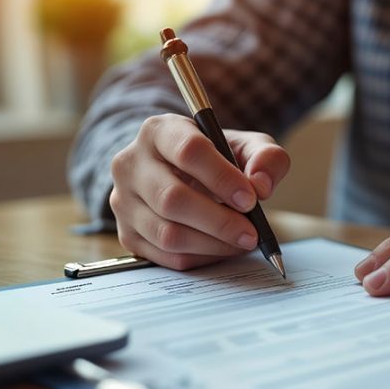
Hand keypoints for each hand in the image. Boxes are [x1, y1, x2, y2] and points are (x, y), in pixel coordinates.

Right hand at [109, 113, 289, 269]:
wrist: (181, 174)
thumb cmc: (217, 158)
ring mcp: (123, 201)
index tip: (251, 199)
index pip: (188, 151)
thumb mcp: (246, 146)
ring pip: (167, 233)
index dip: (222, 178)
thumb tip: (261, 186)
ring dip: (212, 244)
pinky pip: (165, 256)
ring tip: (241, 241)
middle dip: (219, 221)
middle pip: (172, 198)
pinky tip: (222, 249)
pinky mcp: (126, 234)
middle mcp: (131, 163)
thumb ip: (266, 157)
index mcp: (160, 131)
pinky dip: (201, 257)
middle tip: (251, 233)